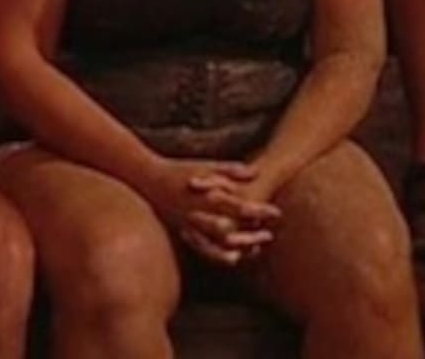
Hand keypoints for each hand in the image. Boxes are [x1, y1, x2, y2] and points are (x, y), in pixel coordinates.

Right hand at [140, 159, 279, 267]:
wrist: (147, 179)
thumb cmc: (179, 170)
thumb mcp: (205, 166)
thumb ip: (230, 170)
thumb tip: (256, 172)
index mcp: (207, 195)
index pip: (239, 206)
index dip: (260, 210)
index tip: (276, 213)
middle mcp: (200, 214)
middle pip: (232, 230)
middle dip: (252, 235)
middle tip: (269, 235)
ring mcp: (190, 226)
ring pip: (218, 245)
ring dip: (239, 248)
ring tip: (255, 249)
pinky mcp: (183, 233)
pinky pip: (203, 250)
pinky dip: (219, 256)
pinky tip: (234, 258)